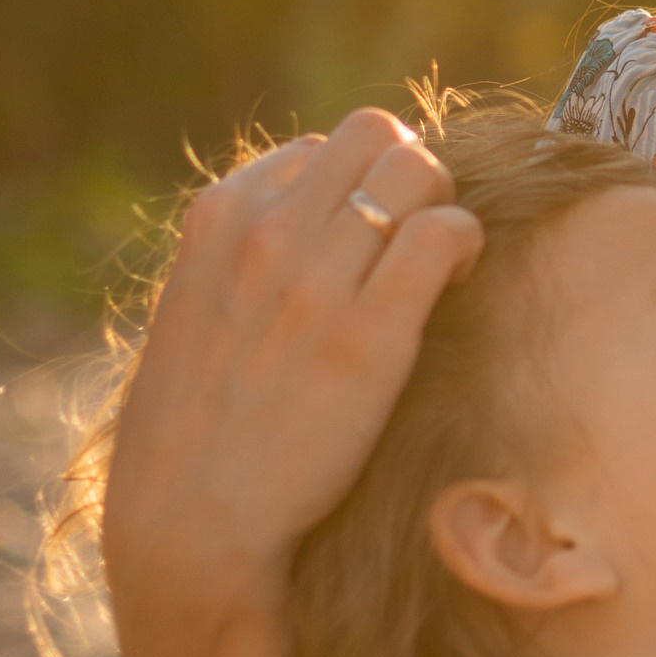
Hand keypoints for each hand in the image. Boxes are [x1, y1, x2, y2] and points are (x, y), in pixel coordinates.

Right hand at [102, 109, 480, 627]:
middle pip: (377, 135)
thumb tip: (311, 222)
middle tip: (418, 239)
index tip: (369, 238)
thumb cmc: (200, 429)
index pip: (320, 146)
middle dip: (412, 174)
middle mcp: (266, 233)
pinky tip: (455, 286)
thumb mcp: (198, 312)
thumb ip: (245, 257)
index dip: (359, 186)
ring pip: (420, 170)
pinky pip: (446, 234)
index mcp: (220, 218)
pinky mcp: (369, 335)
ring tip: (439, 267)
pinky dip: (466, 245)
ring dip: (445, 207)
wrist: (190, 521)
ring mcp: (317, 281)